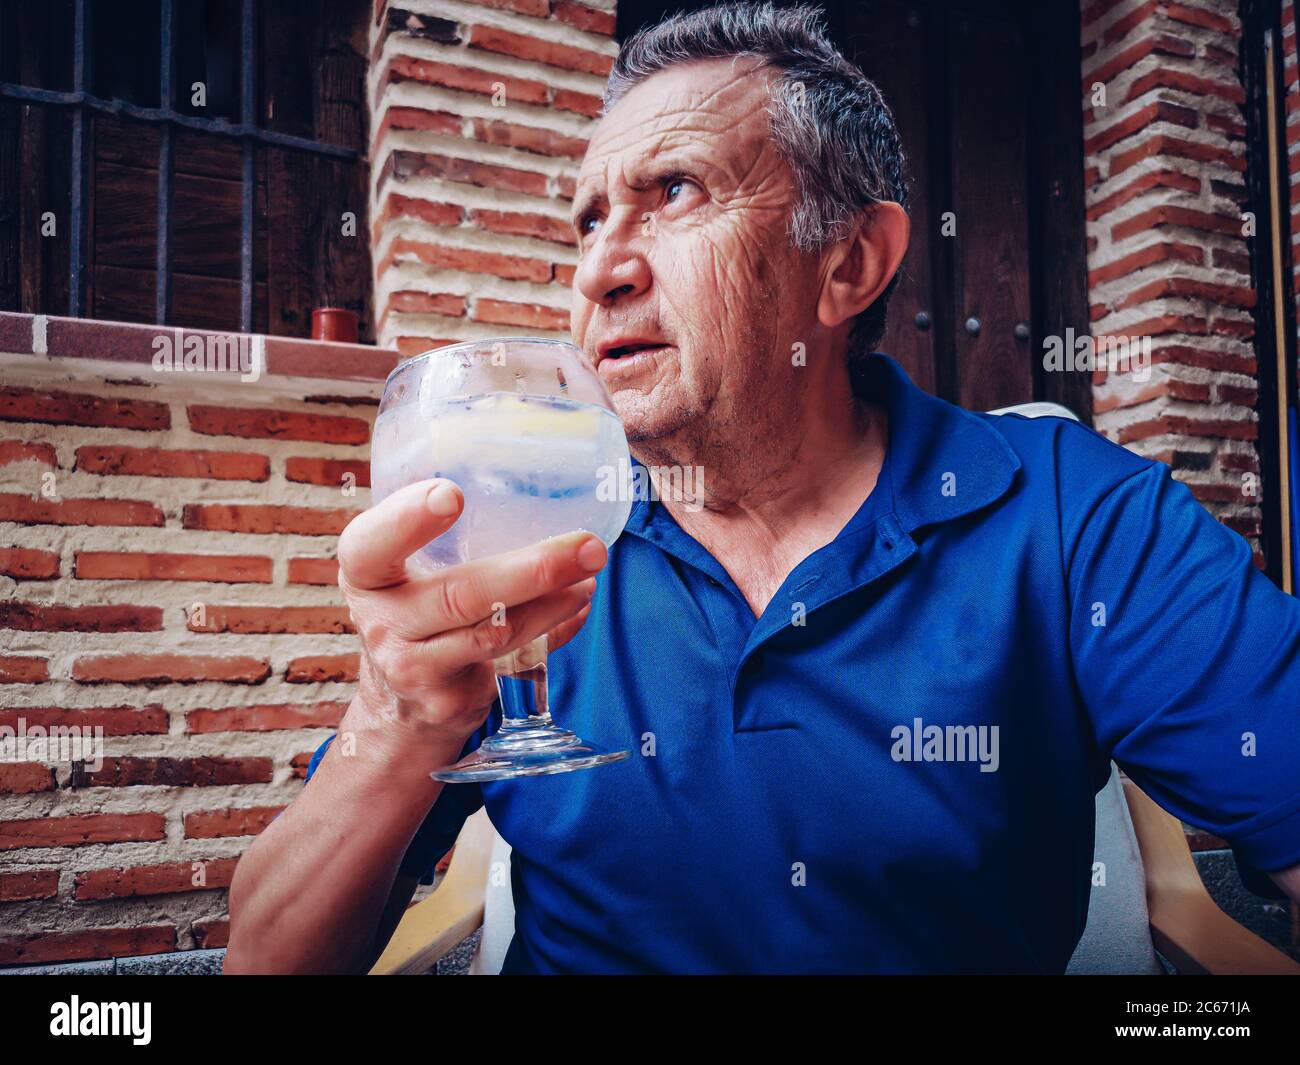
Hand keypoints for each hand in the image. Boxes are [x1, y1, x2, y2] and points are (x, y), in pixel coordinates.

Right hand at [336, 478, 606, 746]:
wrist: (397, 704)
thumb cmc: (410, 608)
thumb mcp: (397, 568)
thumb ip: (434, 532)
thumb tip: (530, 482)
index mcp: (364, 574)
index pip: (372, 545)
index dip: (408, 520)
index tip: (452, 494)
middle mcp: (381, 622)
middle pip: (460, 595)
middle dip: (533, 569)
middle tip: (587, 546)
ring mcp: (414, 668)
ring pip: (496, 631)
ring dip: (554, 601)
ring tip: (591, 571)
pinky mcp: (449, 700)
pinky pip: (514, 659)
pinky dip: (554, 631)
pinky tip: (577, 606)